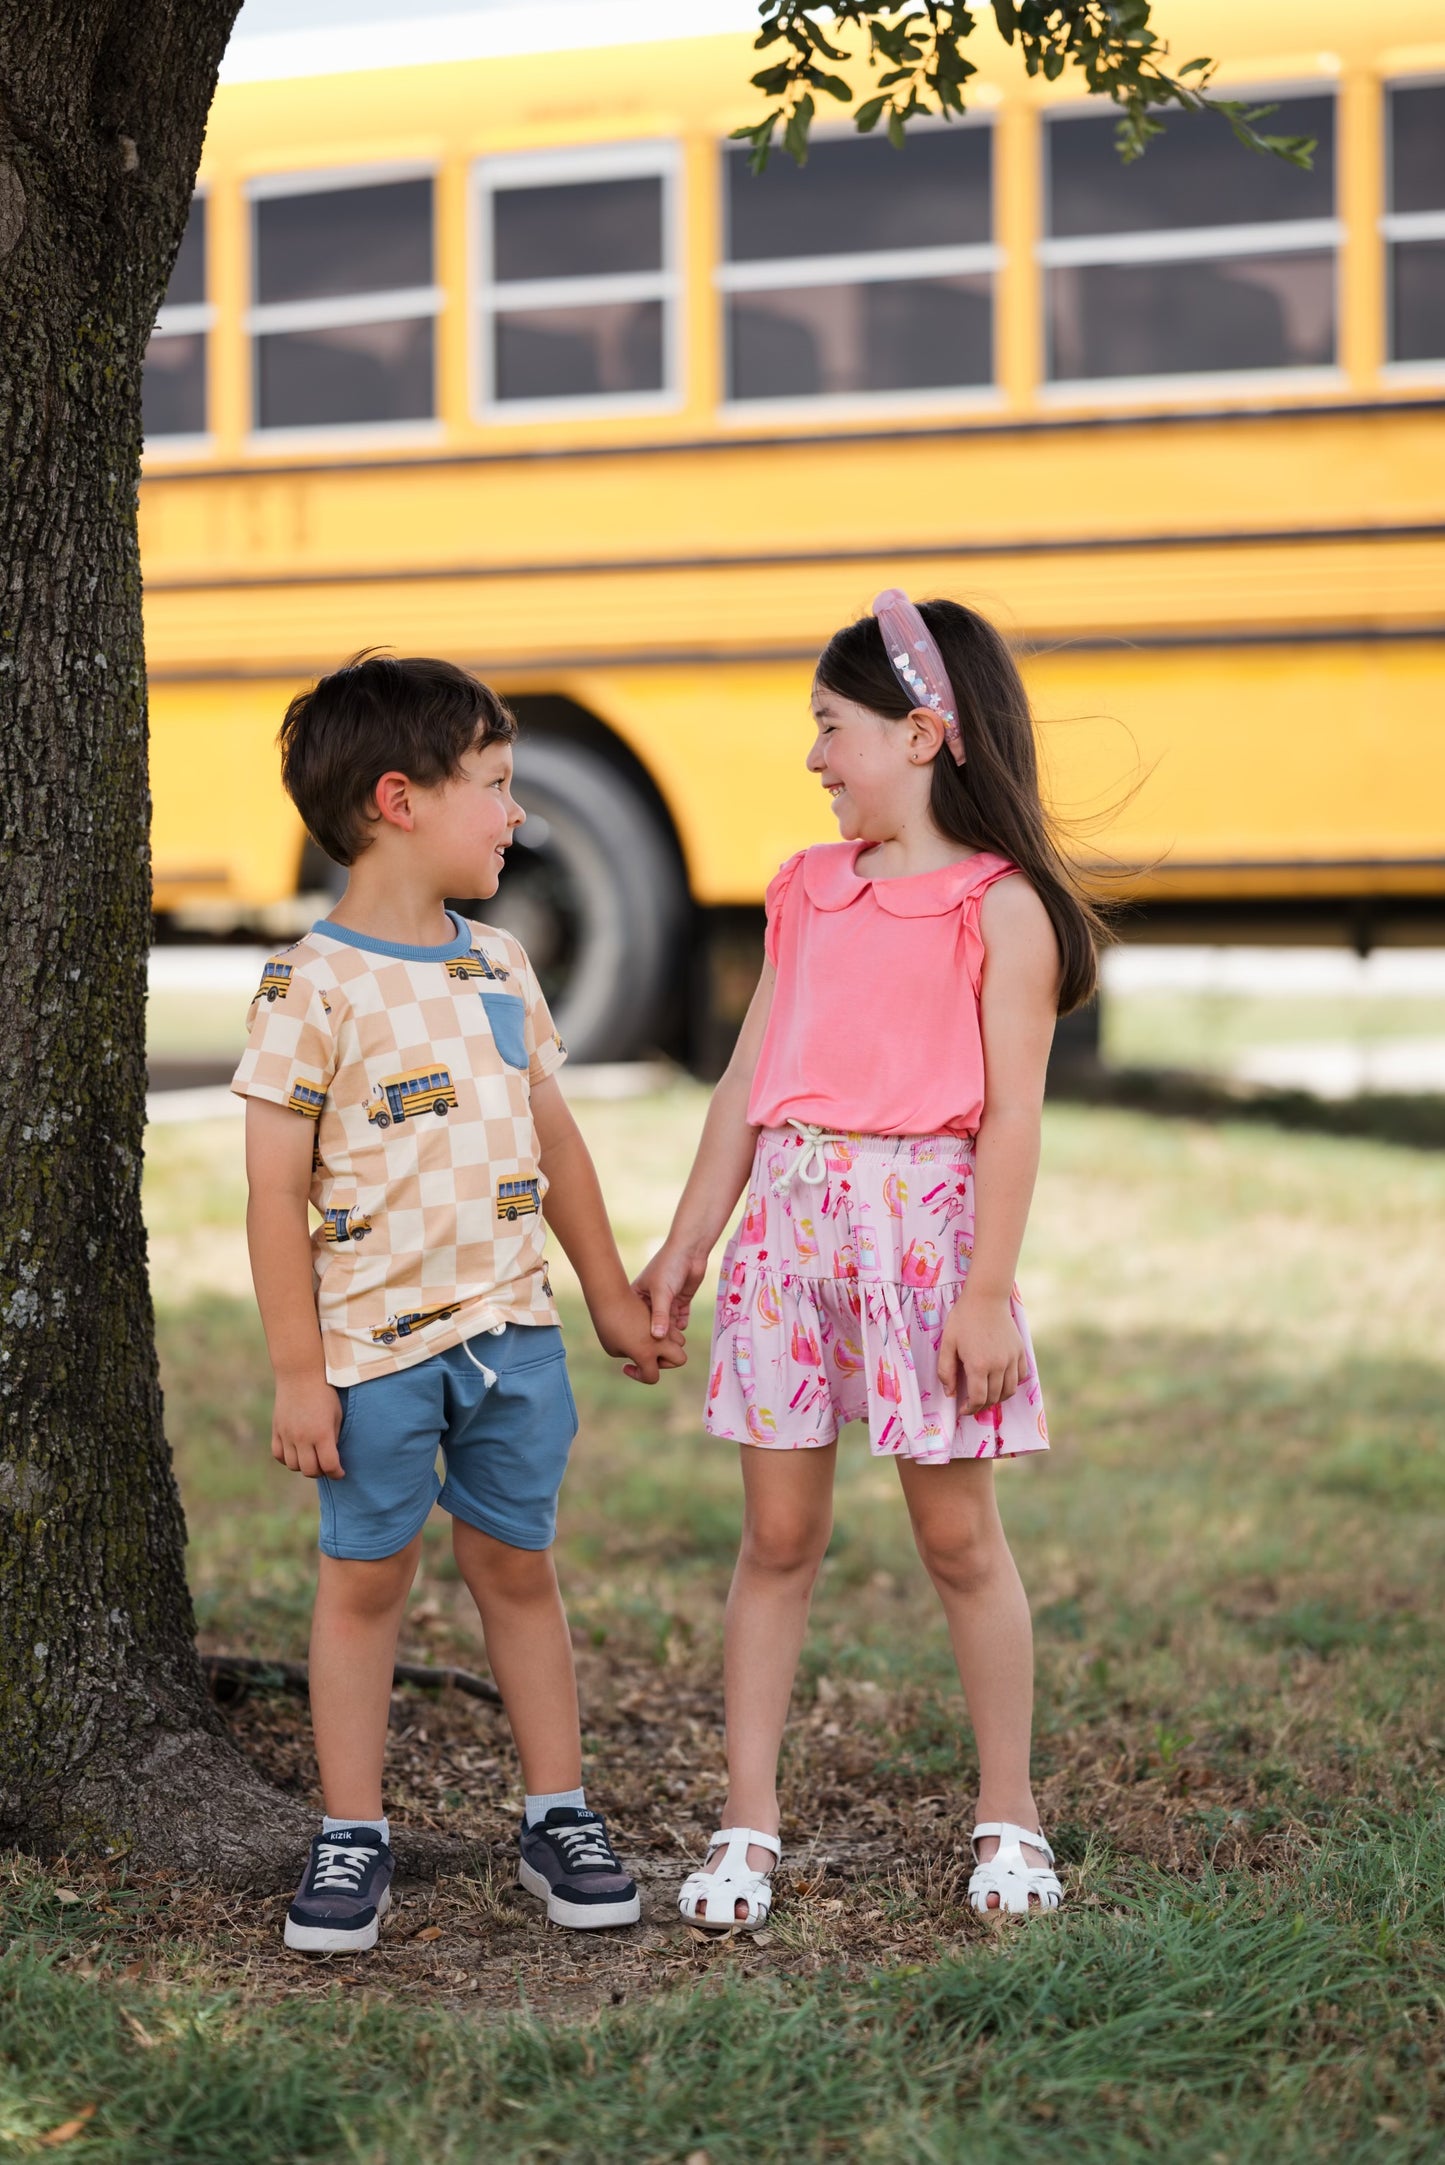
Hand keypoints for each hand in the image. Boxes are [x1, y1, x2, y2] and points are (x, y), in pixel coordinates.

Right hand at [271, 1374, 343, 1477]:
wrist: (300, 1374)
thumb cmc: (324, 1393)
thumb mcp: (336, 1415)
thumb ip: (333, 1438)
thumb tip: (331, 1457)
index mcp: (322, 1433)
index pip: (329, 1465)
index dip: (337, 1473)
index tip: (340, 1472)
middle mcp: (303, 1437)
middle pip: (310, 1470)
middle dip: (321, 1472)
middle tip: (326, 1466)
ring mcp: (287, 1435)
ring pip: (293, 1465)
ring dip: (304, 1466)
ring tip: (312, 1459)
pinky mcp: (276, 1430)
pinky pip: (278, 1455)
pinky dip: (287, 1459)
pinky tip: (296, 1453)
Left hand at [592, 1289, 687, 1385]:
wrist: (610, 1295)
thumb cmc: (607, 1324)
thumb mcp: (614, 1348)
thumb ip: (633, 1356)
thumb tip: (641, 1354)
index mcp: (646, 1353)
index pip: (652, 1377)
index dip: (639, 1376)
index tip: (626, 1365)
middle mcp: (659, 1341)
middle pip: (679, 1359)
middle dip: (666, 1361)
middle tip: (648, 1354)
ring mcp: (663, 1326)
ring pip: (680, 1341)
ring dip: (668, 1344)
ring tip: (649, 1339)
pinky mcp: (662, 1315)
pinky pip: (671, 1328)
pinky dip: (663, 1330)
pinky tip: (645, 1326)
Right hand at [632, 1240, 709, 1341]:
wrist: (690, 1250)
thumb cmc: (669, 1266)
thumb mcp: (662, 1292)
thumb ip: (660, 1315)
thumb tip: (657, 1338)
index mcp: (637, 1296)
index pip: (636, 1320)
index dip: (639, 1333)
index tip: (642, 1346)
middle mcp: (650, 1300)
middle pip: (652, 1324)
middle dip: (657, 1335)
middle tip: (660, 1348)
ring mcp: (667, 1300)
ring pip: (668, 1323)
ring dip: (671, 1331)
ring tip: (672, 1341)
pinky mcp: (681, 1300)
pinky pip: (680, 1317)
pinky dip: (681, 1323)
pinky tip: (682, 1326)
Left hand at [938, 1289, 1023, 1413]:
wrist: (986, 1298)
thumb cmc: (963, 1319)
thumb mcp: (947, 1344)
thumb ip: (946, 1371)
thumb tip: (951, 1394)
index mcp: (978, 1365)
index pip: (978, 1399)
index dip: (969, 1409)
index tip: (962, 1410)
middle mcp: (998, 1365)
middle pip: (993, 1398)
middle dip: (981, 1405)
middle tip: (971, 1404)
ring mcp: (1012, 1359)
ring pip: (1009, 1391)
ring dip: (997, 1398)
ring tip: (986, 1395)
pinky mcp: (1021, 1352)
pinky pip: (1020, 1377)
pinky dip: (1011, 1384)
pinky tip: (1000, 1382)